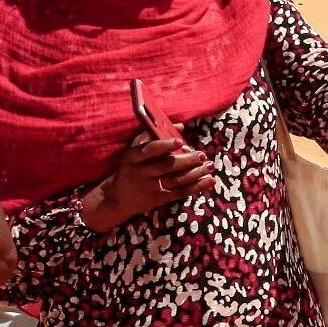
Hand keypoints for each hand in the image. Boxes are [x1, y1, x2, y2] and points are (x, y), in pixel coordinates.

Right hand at [81, 136, 215, 230]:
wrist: (117, 198)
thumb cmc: (130, 168)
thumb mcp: (134, 151)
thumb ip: (153, 135)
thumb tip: (180, 126)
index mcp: (132, 157)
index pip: (149, 150)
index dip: (165, 145)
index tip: (181, 141)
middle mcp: (140, 173)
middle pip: (166, 166)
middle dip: (187, 160)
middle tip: (202, 155)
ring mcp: (149, 188)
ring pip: (175, 180)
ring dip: (195, 173)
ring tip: (210, 166)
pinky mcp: (157, 200)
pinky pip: (179, 193)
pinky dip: (195, 187)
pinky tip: (208, 181)